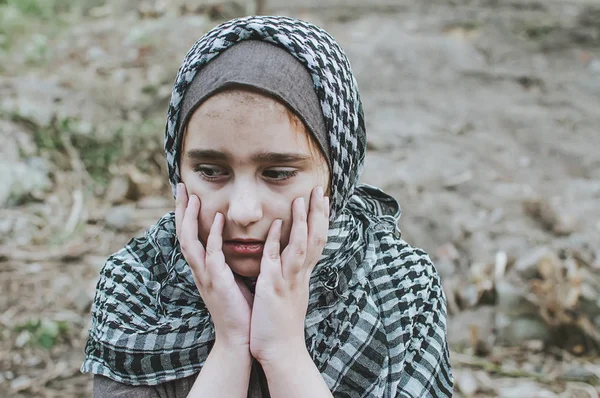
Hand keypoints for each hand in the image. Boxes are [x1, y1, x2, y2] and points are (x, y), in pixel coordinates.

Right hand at [175, 183, 253, 348]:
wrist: (240, 338)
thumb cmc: (240, 308)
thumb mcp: (231, 279)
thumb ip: (229, 261)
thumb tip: (236, 243)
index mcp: (203, 268)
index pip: (189, 235)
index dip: (185, 214)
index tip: (187, 192)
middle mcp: (199, 269)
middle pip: (182, 233)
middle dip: (180, 209)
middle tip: (180, 185)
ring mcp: (205, 276)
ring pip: (190, 241)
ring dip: (189, 217)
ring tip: (191, 195)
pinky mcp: (217, 282)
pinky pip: (212, 254)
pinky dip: (213, 234)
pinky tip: (217, 217)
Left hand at [249, 186, 329, 364]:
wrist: (282, 352)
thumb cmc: (282, 324)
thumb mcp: (291, 293)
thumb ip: (292, 274)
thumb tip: (293, 258)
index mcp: (303, 275)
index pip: (317, 241)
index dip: (321, 219)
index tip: (322, 199)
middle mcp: (301, 275)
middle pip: (317, 238)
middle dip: (319, 213)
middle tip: (321, 189)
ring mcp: (289, 281)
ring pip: (302, 246)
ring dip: (304, 221)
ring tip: (303, 198)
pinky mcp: (273, 289)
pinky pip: (276, 262)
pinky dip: (278, 243)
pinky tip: (277, 225)